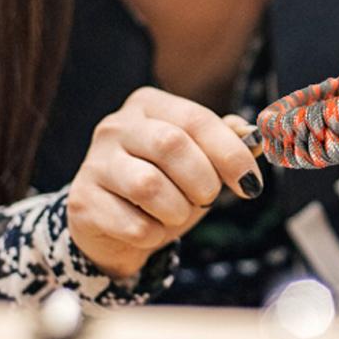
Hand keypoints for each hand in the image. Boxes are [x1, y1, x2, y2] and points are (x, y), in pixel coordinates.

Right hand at [67, 87, 261, 278]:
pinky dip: (154, 234)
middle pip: (172, 145)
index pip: (196, 119)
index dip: (231, 153)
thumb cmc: (165, 185)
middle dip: (203, 181)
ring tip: (176, 213)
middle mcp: (116, 126)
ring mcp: (94, 163)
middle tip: (207, 199)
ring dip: (178, 210)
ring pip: (149, 186)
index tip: (251, 185)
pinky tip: (149, 229)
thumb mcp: (199, 161)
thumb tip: (256, 135)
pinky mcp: (82, 203)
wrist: (113, 227)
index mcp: (149, 105)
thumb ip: (226, 143)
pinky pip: (133, 224)